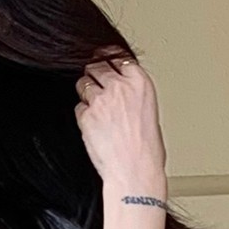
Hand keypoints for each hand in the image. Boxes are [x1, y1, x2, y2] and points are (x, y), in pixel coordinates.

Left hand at [74, 56, 167, 192]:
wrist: (135, 171)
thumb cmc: (147, 149)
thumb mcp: (149, 111)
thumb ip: (133, 94)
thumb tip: (122, 91)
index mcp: (140, 83)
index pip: (119, 56)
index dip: (109, 57)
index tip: (104, 58)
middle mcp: (119, 87)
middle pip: (97, 66)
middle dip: (95, 73)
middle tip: (96, 83)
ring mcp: (100, 100)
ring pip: (84, 83)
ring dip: (87, 92)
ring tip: (95, 108)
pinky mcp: (86, 116)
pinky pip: (79, 107)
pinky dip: (83, 114)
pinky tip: (93, 126)